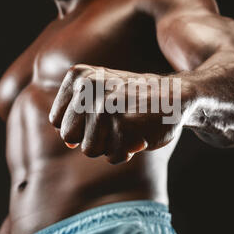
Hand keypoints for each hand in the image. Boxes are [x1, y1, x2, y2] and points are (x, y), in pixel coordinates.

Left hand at [49, 64, 185, 163]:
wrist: (175, 96)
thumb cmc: (134, 98)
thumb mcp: (100, 91)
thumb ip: (76, 112)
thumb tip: (68, 142)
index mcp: (78, 76)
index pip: (58, 121)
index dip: (80, 126)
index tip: (102, 113)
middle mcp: (88, 87)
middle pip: (69, 136)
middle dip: (93, 137)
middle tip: (116, 121)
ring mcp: (104, 106)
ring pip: (89, 150)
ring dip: (110, 145)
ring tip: (127, 126)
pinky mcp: (123, 126)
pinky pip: (112, 156)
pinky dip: (126, 151)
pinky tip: (138, 133)